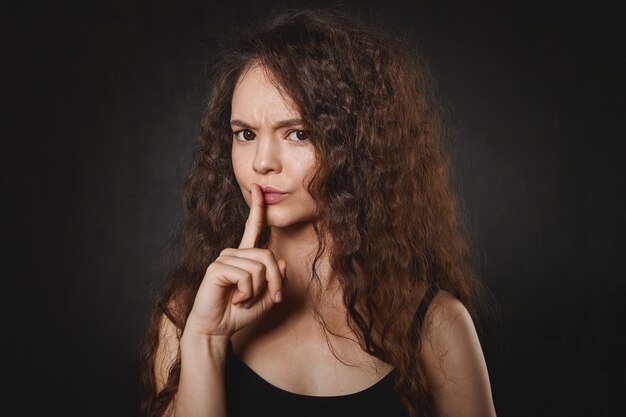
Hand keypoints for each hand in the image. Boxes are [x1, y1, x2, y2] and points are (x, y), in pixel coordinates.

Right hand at [184, 183, 286, 338]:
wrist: (216, 329)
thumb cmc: (238, 314)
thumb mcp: (266, 298)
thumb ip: (276, 280)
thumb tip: (282, 262)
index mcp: (244, 256)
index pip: (252, 228)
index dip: (257, 208)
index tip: (257, 188)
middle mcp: (234, 253)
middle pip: (268, 256)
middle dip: (275, 281)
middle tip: (270, 299)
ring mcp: (224, 258)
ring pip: (259, 268)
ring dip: (257, 291)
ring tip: (243, 300)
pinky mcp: (217, 267)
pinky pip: (246, 276)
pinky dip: (247, 293)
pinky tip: (235, 299)